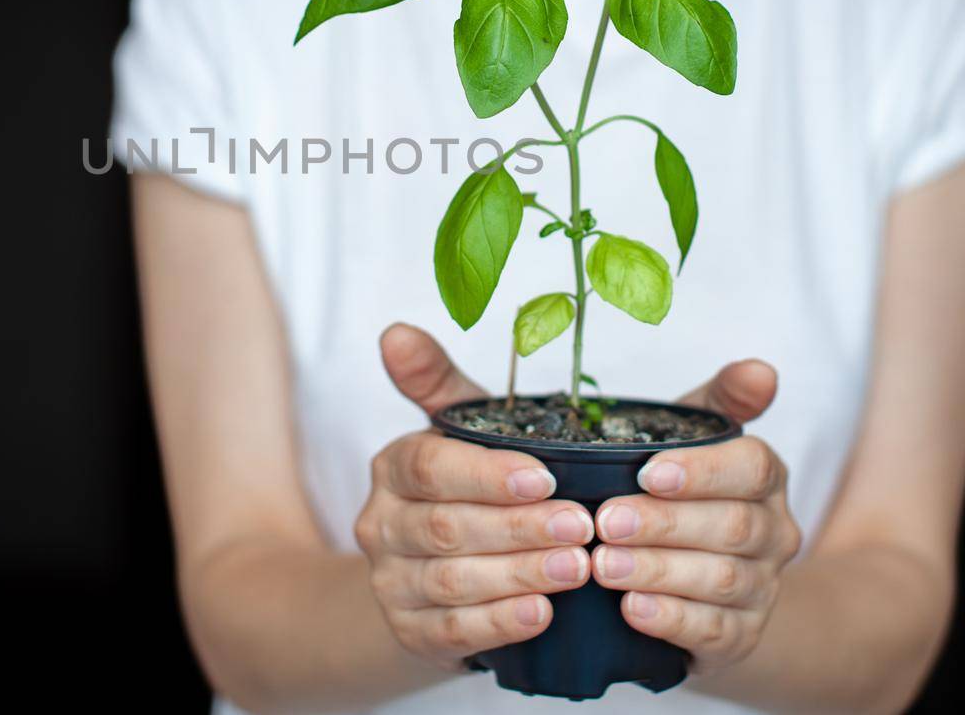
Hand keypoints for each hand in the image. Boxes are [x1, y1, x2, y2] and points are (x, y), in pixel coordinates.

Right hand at [354, 323, 595, 668]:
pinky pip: (453, 632)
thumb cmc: (462, 491)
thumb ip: (434, 381)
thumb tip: (397, 331)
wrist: (427, 576)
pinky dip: (499, 623)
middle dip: (519, 528)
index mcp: (392, 468)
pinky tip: (542, 614)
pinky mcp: (410, 633)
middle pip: (446, 527)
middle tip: (583, 526)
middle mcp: (380, 524)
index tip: (546, 479)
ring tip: (577, 569)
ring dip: (519, 575)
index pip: (430, 467)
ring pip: (452, 581)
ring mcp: (391, 583)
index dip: (487, 475)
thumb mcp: (455, 432)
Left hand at [591, 363, 803, 674]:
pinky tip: (631, 609)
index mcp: (764, 478)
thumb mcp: (696, 437)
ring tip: (603, 565)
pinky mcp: (742, 636)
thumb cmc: (684, 493)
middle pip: (732, 527)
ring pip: (721, 580)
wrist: (705, 580)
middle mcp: (775, 533)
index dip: (701, 471)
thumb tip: (759, 369)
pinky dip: (671, 619)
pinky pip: (714, 631)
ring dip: (657, 571)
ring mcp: (763, 588)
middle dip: (663, 524)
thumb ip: (721, 400)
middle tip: (604, 522)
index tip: (646, 474)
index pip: (752, 468)